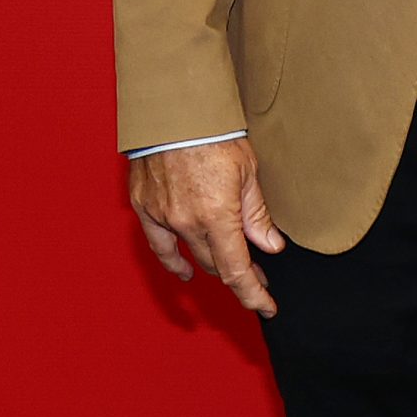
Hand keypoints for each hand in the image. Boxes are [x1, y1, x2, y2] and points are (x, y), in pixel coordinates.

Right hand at [128, 138, 287, 316]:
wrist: (173, 110)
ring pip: (191, 255)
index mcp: (216, 215)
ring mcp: (163, 217)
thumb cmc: (214, 134)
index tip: (266, 307)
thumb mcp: (247, 172)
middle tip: (258, 274)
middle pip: (216, 264)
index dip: (253, 295)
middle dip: (240, 273)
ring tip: (231, 269)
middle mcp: (187, 223)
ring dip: (212, 264)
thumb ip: (256, 214)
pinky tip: (185, 270)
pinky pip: (160, 246)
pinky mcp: (145, 208)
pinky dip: (174, 262)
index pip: (237, 270)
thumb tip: (271, 246)